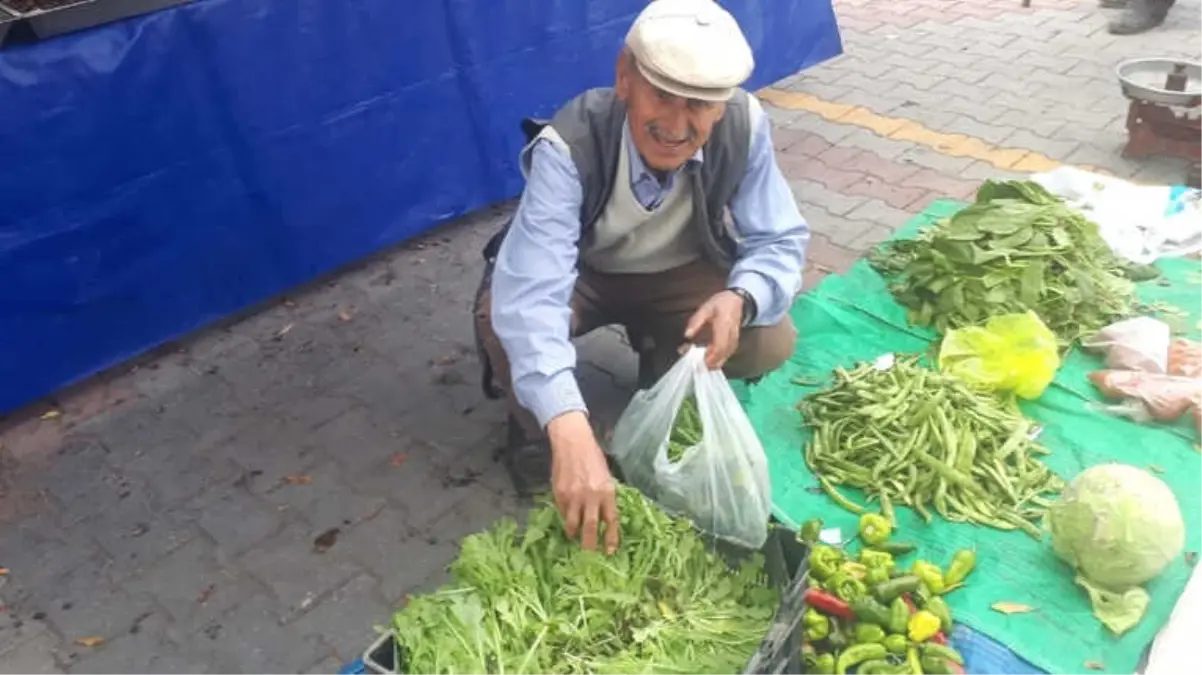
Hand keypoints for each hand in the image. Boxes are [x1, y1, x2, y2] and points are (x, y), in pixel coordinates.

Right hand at [546, 411, 619, 553]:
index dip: (611, 538)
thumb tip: (604, 518)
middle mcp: (591, 496)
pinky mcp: (559, 494)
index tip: (610, 551)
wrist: (573, 442)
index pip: (611, 520)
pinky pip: (563, 512)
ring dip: (574, 534)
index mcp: (607, 491)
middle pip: (591, 527)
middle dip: (590, 545)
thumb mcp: (606, 477)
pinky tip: (567, 518)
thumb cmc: (593, 458)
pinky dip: (565, 518)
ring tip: (574, 537)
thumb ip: (605, 498)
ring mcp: (573, 496)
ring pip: (573, 524)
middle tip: (590, 556)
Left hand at [683, 290, 743, 369]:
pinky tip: (708, 359)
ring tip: (700, 363)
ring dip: (714, 362)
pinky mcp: (734, 342)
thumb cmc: (720, 304)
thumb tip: (687, 335)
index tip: (701, 361)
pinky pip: (727, 354)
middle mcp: (731, 334)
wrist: (737, 300)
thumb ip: (696, 322)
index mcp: (724, 325)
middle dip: (711, 363)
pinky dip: (718, 359)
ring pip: (726, 356)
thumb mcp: (705, 308)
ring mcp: (735, 339)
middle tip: (697, 365)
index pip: (720, 345)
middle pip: (724, 354)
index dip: (711, 356)